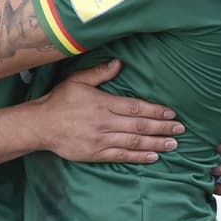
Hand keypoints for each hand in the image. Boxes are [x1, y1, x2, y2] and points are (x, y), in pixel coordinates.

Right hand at [31, 60, 182, 162]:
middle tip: (180, 129)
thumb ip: (99, 73)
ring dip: (155, 143)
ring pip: (133, 143)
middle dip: (162, 127)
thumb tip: (119, 63)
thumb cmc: (60, 101)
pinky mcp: (95, 154)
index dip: (155, 110)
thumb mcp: (77, 80)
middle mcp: (104, 122)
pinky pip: (120, 157)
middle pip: (139, 126)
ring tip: (173, 144)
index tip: (171, 113)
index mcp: (103, 103)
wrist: (39, 125)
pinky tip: (153, 157)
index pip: (135, 107)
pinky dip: (138, 157)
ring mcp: (100, 140)